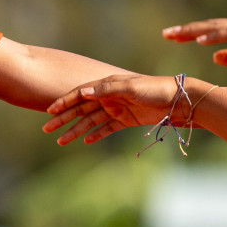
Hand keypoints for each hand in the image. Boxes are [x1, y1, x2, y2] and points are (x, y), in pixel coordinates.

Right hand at [41, 73, 181, 145]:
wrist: (179, 100)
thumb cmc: (155, 89)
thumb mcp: (130, 87)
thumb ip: (106, 90)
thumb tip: (82, 93)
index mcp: (108, 85)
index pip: (80, 94)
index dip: (64, 102)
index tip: (49, 111)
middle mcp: (110, 97)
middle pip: (81, 109)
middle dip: (64, 118)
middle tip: (47, 129)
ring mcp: (117, 109)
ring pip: (91, 121)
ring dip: (76, 130)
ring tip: (61, 141)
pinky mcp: (126, 120)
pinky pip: (106, 129)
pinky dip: (96, 134)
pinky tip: (85, 141)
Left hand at [162, 16, 226, 76]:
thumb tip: (214, 56)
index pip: (211, 31)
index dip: (192, 33)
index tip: (173, 37)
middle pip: (209, 26)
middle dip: (186, 30)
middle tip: (165, 33)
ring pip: (215, 27)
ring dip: (194, 31)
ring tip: (175, 35)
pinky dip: (214, 36)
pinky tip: (199, 40)